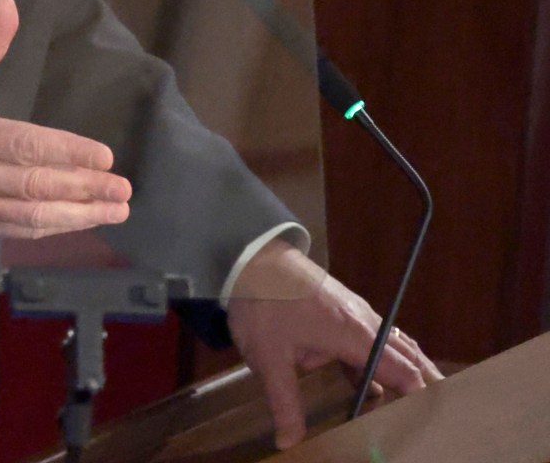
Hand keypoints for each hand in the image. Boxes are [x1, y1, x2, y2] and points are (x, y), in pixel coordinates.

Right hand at [0, 0, 132, 238]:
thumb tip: (10, 1)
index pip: (27, 145)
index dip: (68, 152)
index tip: (105, 156)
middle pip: (37, 184)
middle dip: (85, 188)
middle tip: (123, 188)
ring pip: (34, 215)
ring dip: (80, 215)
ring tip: (116, 211)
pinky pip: (21, 229)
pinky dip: (54, 227)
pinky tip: (82, 221)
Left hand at [227, 241, 439, 449]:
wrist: (250, 255)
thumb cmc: (262, 303)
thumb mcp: (269, 359)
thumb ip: (285, 404)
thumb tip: (289, 443)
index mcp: (352, 333)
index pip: (400, 368)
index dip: (421, 393)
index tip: (437, 416)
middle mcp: (361, 321)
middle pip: (406, 354)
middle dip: (427, 381)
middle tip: (447, 409)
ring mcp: (353, 313)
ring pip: (391, 345)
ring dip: (406, 371)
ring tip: (419, 404)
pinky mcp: (341, 310)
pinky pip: (371, 340)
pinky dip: (380, 364)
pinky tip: (374, 389)